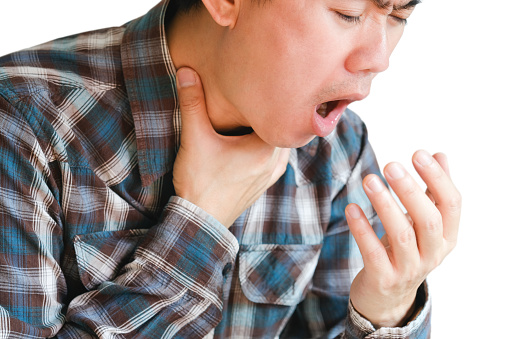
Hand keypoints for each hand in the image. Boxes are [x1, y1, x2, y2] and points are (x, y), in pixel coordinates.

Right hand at [172, 67, 289, 226]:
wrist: (199, 222)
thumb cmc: (200, 183)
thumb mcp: (195, 139)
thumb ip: (192, 104)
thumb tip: (186, 71)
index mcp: (266, 149)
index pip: (282, 114)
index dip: (273, 97)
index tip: (265, 82)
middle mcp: (276, 162)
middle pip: (281, 128)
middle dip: (271, 112)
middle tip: (262, 91)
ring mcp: (271, 175)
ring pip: (278, 143)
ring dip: (269, 130)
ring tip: (257, 113)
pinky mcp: (263, 184)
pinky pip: (273, 157)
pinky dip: (266, 145)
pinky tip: (251, 138)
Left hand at [346, 151, 460, 327]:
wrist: (387, 296)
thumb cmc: (406, 250)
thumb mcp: (423, 224)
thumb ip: (432, 191)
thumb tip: (439, 155)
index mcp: (447, 236)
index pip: (452, 204)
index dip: (438, 178)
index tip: (418, 153)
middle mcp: (433, 254)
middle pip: (429, 220)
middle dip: (410, 191)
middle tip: (390, 165)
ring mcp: (409, 269)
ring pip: (401, 235)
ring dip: (384, 205)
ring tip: (369, 180)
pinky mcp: (384, 278)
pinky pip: (373, 252)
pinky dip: (362, 229)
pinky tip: (351, 208)